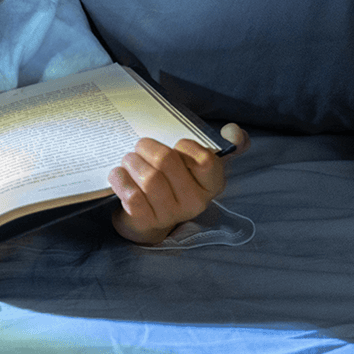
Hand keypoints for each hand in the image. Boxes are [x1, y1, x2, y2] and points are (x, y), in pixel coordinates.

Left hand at [108, 123, 249, 244]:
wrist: (146, 217)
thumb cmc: (171, 180)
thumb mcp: (196, 163)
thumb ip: (221, 145)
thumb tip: (234, 131)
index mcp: (212, 184)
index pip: (205, 159)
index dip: (185, 146)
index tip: (175, 144)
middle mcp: (196, 202)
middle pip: (166, 161)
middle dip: (147, 147)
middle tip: (139, 147)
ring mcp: (171, 214)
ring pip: (148, 178)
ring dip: (132, 162)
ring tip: (128, 160)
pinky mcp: (147, 222)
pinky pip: (132, 196)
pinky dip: (121, 180)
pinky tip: (119, 175)